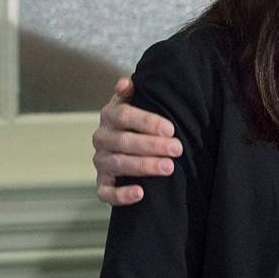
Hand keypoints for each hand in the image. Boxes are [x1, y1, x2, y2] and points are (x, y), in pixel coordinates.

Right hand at [92, 77, 182, 205]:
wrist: (129, 139)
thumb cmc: (140, 119)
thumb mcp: (138, 101)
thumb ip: (134, 91)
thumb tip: (126, 82)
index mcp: (110, 115)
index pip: (124, 115)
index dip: (147, 122)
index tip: (170, 129)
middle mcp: (101, 137)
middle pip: (124, 141)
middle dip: (152, 146)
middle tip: (177, 149)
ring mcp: (101, 160)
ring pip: (118, 164)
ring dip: (143, 166)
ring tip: (168, 167)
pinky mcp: (103, 182)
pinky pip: (105, 192)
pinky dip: (120, 195)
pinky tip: (140, 193)